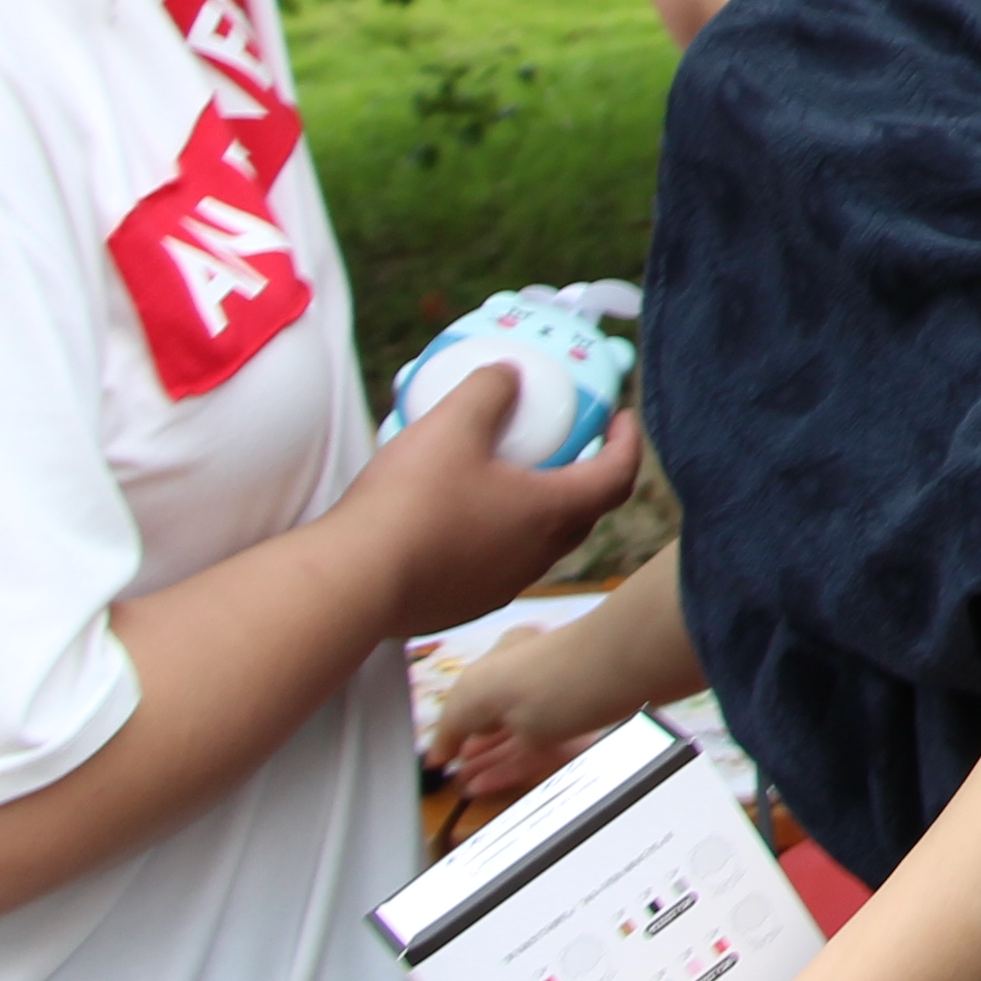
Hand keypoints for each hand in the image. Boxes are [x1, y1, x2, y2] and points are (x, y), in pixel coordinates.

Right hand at [333, 372, 642, 642]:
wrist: (353, 580)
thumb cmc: (411, 503)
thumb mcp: (454, 424)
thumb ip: (490, 389)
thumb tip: (507, 376)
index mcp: (550, 514)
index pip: (616, 477)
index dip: (627, 442)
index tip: (619, 418)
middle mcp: (536, 557)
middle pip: (580, 512)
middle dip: (582, 474)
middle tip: (564, 443)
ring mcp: (499, 587)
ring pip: (535, 542)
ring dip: (533, 508)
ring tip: (504, 475)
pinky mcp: (463, 605)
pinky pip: (493, 564)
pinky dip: (492, 535)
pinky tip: (457, 515)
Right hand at [429, 617, 619, 802]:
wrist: (599, 681)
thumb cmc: (528, 677)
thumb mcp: (469, 695)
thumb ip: (450, 724)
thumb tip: (436, 754)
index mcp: (507, 656)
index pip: (478, 688)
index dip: (458, 718)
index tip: (443, 745)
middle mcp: (530, 681)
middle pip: (497, 718)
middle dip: (473, 746)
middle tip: (452, 772)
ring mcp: (552, 711)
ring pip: (514, 742)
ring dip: (487, 764)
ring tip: (462, 786)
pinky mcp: (571, 738)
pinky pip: (532, 759)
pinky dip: (504, 774)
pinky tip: (481, 788)